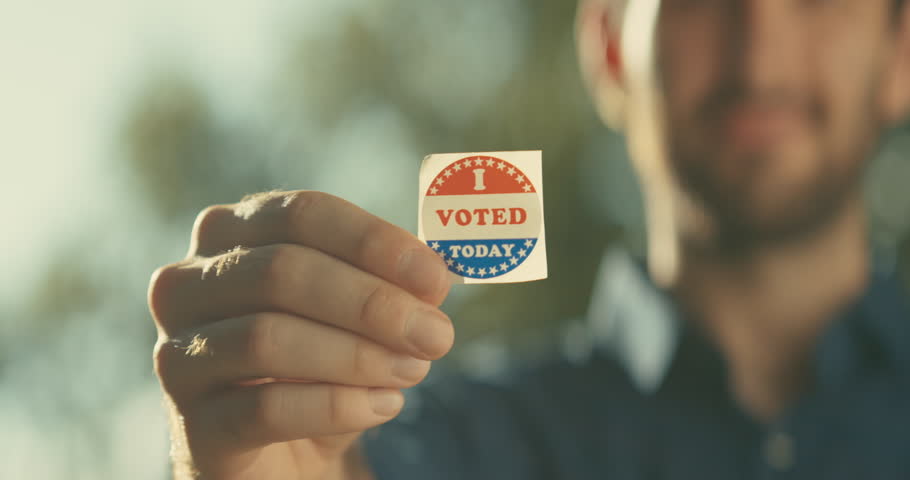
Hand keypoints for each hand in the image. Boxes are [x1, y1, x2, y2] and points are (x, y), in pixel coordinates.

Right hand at [148, 190, 453, 478]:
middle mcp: (187, 286)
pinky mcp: (192, 427)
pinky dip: (337, 406)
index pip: (300, 214)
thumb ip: (390, 285)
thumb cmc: (319, 365)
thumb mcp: (356, 314)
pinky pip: (266, 408)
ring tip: (413, 371)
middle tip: (436, 334)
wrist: (278, 455)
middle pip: (282, 271)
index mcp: (228, 235)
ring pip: (269, 339)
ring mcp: (178, 356)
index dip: (372, 241)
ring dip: (358, 355)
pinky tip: (383, 405)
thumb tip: (437, 276)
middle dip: (373, 302)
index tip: (436, 276)